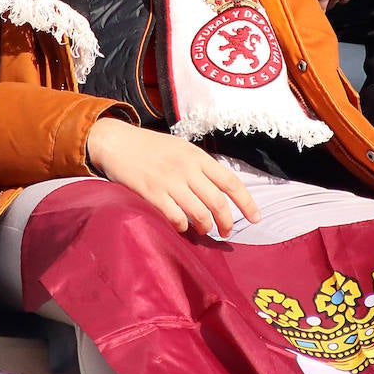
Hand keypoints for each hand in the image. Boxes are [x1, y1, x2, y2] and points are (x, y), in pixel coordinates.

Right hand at [86, 117, 260, 235]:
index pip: (231, 182)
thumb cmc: (151, 147)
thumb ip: (200, 167)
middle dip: (227, 222)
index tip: (255, 218)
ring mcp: (169, 181)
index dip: (247, 202)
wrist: (117, 142)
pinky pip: (175, 216)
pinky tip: (182, 227)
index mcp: (198, 157)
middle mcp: (187, 169)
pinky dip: (182, 226)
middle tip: (227, 232)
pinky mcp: (151, 192)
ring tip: (204, 230)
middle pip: (218, 202)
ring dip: (206, 227)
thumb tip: (221, 189)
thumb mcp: (182, 148)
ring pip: (199, 212)